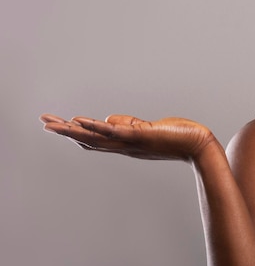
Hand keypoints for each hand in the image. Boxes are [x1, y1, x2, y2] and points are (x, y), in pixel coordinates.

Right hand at [40, 113, 216, 161]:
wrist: (198, 146)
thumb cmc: (177, 136)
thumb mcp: (148, 129)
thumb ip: (128, 125)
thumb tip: (107, 119)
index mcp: (125, 144)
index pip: (95, 139)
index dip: (75, 133)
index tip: (57, 124)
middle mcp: (125, 146)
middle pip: (89, 140)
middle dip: (65, 131)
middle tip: (44, 122)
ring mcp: (132, 142)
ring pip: (97, 137)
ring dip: (73, 130)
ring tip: (53, 123)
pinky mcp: (142, 136)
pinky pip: (116, 132)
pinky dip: (97, 127)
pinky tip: (82, 121)